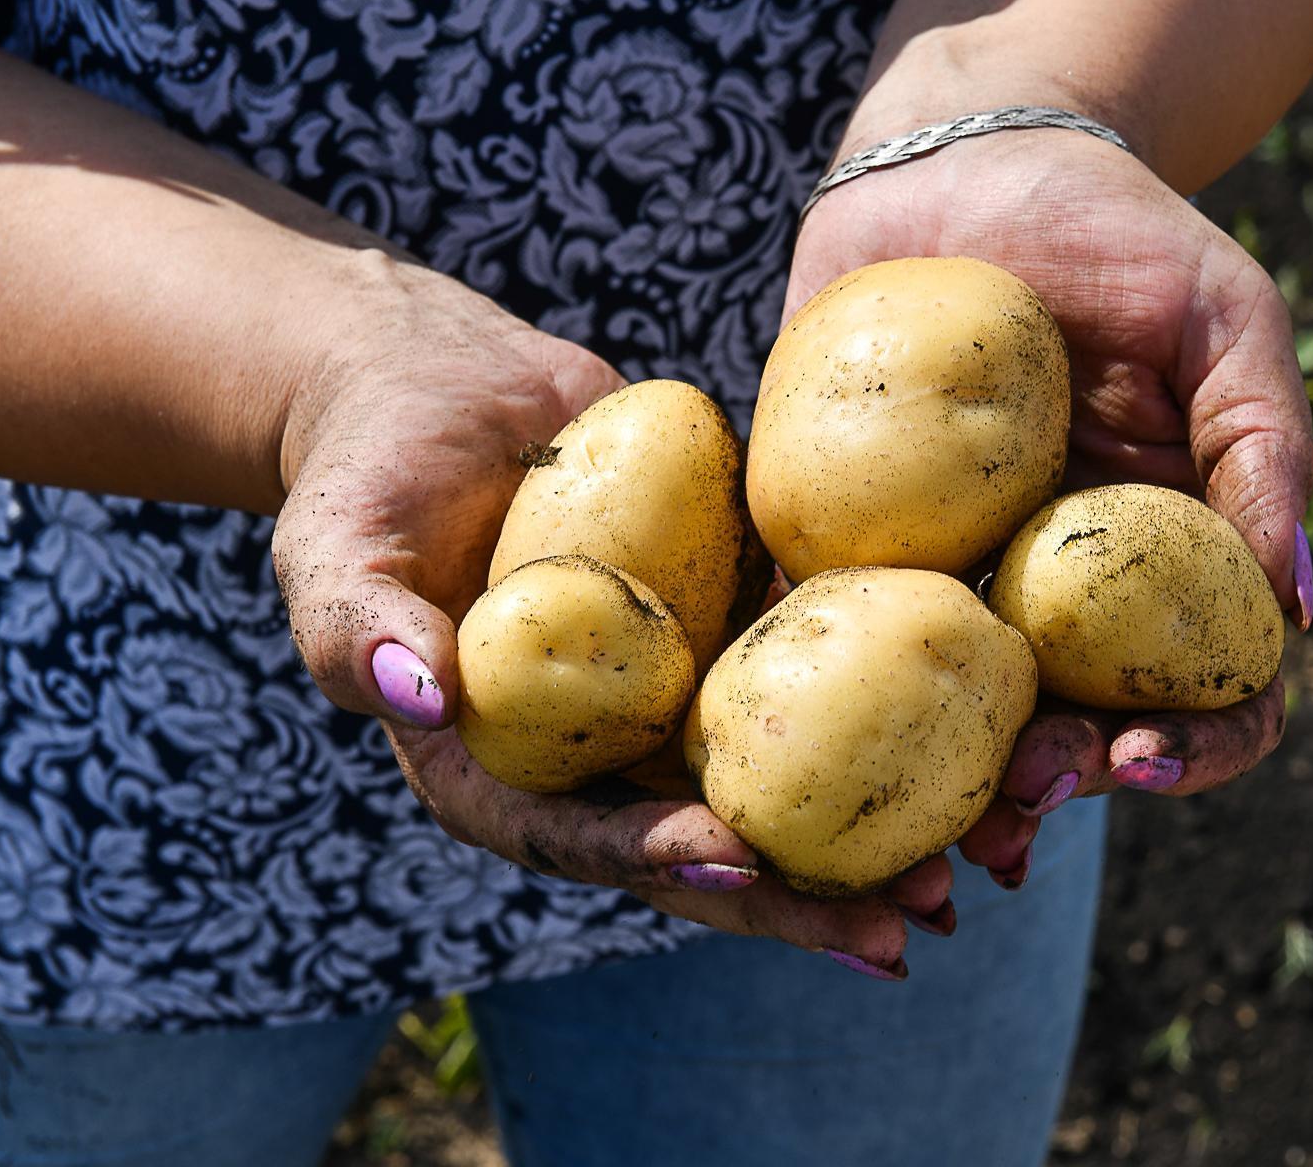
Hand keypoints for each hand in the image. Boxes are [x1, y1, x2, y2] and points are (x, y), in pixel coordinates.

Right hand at [273, 267, 944, 977]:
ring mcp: (670, 691)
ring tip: (975, 855)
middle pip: (706, 839)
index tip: (740, 865)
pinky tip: (978, 726)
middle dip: (804, 892)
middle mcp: (601, 749)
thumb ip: (358, 630)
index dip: (660, 859)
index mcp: (505, 768)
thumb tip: (418, 695)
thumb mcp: (335, 549)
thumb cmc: (370, 470)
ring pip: (778, 771)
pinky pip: (809, 665)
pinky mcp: (725, 621)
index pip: (585, 837)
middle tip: (911, 923)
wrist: (444, 389)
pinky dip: (886, 699)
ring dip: (871, 821)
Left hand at [787, 129, 1312, 886]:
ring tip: (919, 833)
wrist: (962, 155)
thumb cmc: (1115, 229)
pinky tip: (794, 737)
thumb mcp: (1222, 316)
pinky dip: (813, 692)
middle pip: (1069, 724)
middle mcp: (1055, 590)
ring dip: (940, 786)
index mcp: (1159, 560)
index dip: (1188, 746)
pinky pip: (824, 625)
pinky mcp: (840, 536)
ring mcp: (947, 572)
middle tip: (1021, 805)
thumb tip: (1297, 607)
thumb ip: (1263, 447)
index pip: (1203, 689)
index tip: (1140, 754)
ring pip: (947, 711)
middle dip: (1053, 787)